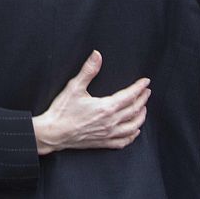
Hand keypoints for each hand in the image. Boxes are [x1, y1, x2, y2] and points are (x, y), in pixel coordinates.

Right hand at [32, 50, 149, 154]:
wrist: (53, 133)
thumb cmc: (62, 111)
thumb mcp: (74, 87)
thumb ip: (88, 70)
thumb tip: (97, 55)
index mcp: (106, 107)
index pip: (129, 96)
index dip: (139, 87)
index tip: (145, 82)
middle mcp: (110, 122)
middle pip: (134, 110)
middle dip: (143, 99)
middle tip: (147, 92)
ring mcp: (108, 134)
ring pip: (132, 126)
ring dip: (140, 117)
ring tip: (143, 109)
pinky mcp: (103, 143)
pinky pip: (123, 141)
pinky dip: (132, 136)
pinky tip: (134, 131)